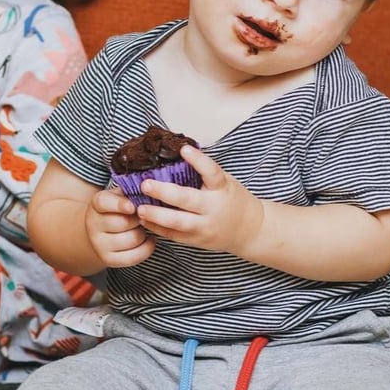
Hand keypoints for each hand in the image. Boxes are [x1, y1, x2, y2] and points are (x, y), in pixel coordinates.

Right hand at [85, 187, 155, 266]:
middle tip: (144, 215)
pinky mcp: (109, 260)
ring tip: (143, 227)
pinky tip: (148, 239)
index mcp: (97, 204)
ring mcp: (99, 244)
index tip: (132, 207)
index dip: (120, 204)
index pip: (104, 203)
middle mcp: (93, 225)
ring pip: (133, 239)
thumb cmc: (119, 209)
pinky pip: (135, 256)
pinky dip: (147, 247)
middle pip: (125, 222)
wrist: (102, 231)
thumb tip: (153, 192)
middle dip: (140, 218)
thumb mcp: (121, 195)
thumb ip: (132, 192)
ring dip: (144, 232)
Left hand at [136, 144, 263, 254]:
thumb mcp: (226, 182)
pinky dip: (158, 228)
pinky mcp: (197, 241)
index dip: (198, 160)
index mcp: (222, 189)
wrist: (249, 230)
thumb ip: (206, 173)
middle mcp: (213, 208)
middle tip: (145, 184)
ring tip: (139, 208)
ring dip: (156, 215)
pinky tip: (145, 220)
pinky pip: (174, 236)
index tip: (184, 149)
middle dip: (164, 192)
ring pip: (178, 223)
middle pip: (188, 200)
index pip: (212, 172)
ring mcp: (205, 227)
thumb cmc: (234, 200)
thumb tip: (178, 153)